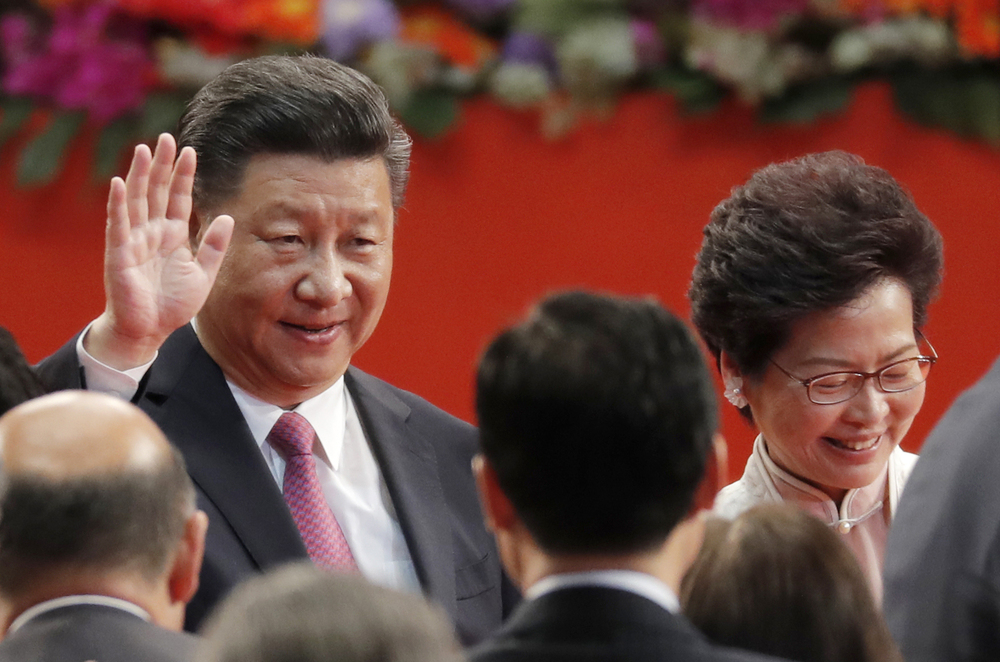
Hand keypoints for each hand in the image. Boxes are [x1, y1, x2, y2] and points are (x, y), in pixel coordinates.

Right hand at [86, 134, 233, 369]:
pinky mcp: (119, 253)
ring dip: (140, 175)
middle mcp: (153, 232)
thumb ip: (214, 247)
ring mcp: (135, 240)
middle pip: (158, 191)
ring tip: (145, 150)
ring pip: (137, 200)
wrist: (150, 331)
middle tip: (167, 137)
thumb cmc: (172, 304)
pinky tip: (120, 183)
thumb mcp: (203, 275)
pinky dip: (118, 204)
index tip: (190, 151)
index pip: (179, 198)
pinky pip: (118, 225)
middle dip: (162, 165)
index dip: (183, 175)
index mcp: (173, 235)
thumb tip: (226, 217)